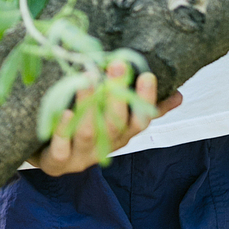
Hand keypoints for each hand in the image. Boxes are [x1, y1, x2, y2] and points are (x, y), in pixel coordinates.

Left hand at [28, 64, 181, 175]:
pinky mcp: (58, 162)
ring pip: (89, 133)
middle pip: (116, 124)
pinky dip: (63, 132)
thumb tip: (178, 95)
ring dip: (89, 105)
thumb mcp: (117, 120)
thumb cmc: (89, 130)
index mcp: (122, 135)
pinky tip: (63, 113)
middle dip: (117, 95)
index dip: (146, 101)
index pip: (141, 120)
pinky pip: (61, 151)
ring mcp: (81, 156)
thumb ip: (146, 109)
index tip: (147, 75)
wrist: (50, 158)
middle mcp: (105, 146)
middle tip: (117, 65)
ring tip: (87, 78)